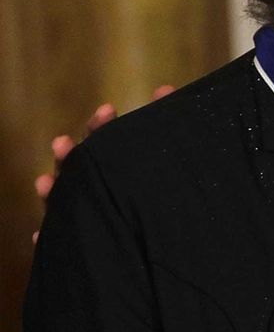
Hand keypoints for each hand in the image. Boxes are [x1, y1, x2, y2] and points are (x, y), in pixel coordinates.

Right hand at [33, 86, 175, 241]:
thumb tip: (165, 89)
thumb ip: (163, 119)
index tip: (107, 110)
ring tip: (45, 182)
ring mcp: (93, 214)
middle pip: (81, 169)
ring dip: (53, 191)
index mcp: (120, 165)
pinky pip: (64, 242)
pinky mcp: (90, 243)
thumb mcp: (164, 152)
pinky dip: (51, 237)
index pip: (106, 142)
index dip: (101, 127)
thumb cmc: (164, 188)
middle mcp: (103, 187)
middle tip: (63, 143)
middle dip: (70, 156)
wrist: (174, 240)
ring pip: (66, 201)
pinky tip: (42, 235)